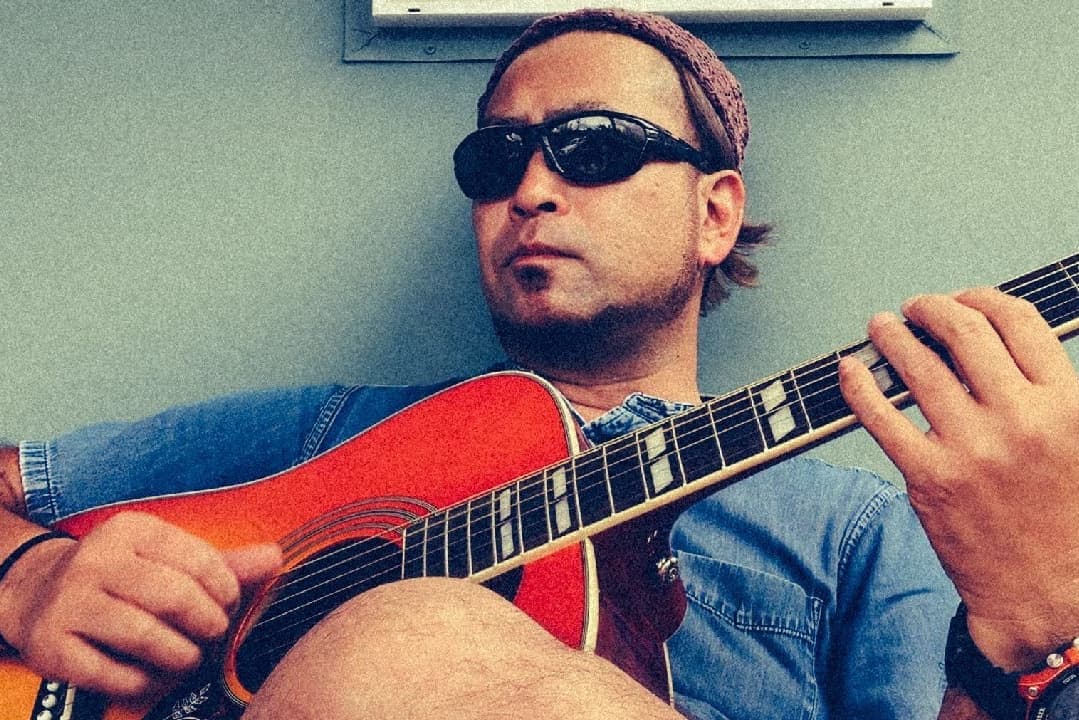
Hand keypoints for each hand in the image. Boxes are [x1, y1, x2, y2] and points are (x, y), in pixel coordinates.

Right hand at [0, 511, 280, 698]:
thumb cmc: (123, 575)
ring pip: (143, 635)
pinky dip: (144, 681)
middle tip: (214, 634)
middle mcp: (96, 560)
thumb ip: (223, 562)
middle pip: (173, 596)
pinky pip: (111, 673)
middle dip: (207, 623)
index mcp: (131, 530)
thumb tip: (277, 556)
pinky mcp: (51, 646)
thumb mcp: (167, 558)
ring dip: (181, 655)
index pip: (198, 559)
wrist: (38, 592)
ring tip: (191, 658)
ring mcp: (69, 603)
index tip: (231, 605)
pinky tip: (155, 675)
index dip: (226, 589)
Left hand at [838, 288, 1078, 669]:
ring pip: (918, 368)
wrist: (1048, 594)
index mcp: (1065, 403)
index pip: (1017, 322)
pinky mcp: (929, 478)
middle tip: (915, 308)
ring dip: (892, 337)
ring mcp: (970, 448)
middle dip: (932, 309)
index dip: (982, 299)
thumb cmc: (1065, 518)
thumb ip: (1049, 391)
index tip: (963, 299)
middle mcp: (1018, 418)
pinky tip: (849, 370)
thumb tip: (1001, 341)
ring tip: (880, 327)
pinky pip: (881, 418)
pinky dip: (859, 388)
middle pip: (963, 332)